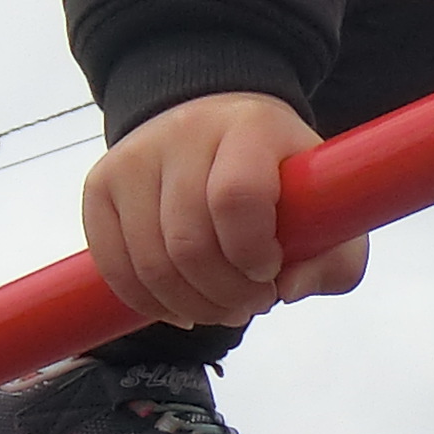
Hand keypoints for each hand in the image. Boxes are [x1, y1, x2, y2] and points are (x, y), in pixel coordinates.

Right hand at [78, 93, 372, 330]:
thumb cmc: (281, 177)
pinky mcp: (100, 183)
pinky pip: (113, 266)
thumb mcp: (329, 209)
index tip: (271, 271)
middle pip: (189, 241)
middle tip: (251, 304)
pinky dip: (148, 302)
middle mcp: (184, 132)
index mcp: (251, 127)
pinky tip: (180, 306)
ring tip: (221, 307)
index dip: (252, 251)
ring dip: (190, 306)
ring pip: (149, 262)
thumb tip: (286, 291)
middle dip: (225, 295)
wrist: (219, 126)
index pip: (236, 196)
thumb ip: (333, 259)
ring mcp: (134, 156)